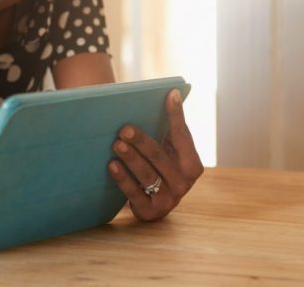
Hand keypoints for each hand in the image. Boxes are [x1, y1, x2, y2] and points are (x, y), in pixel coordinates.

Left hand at [108, 89, 203, 220]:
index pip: (182, 135)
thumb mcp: (167, 151)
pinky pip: (135, 193)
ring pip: (147, 174)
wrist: (150, 203)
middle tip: (124, 128)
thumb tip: (167, 93)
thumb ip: (168, 130)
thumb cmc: (157, 167)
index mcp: (192, 163)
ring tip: (116, 144)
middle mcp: (184, 182)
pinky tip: (111, 165)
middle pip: (160, 156)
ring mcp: (169, 199)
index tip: (170, 94)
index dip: (176, 115)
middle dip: (142, 141)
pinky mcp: (151, 211)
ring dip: (131, 158)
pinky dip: (123, 178)